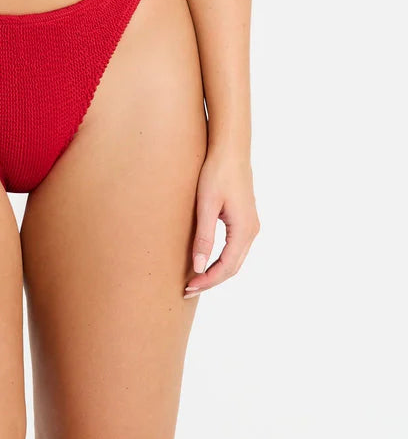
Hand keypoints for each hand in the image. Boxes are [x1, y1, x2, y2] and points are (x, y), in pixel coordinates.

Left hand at [184, 146, 259, 297]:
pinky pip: (234, 248)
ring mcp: (250, 225)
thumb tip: (199, 267)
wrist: (231, 149)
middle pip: (232, 267)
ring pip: (235, 259)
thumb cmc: (217, 173)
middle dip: (211, 280)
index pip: (226, 267)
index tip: (188, 288)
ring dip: (216, 271)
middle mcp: (251, 231)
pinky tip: (205, 260)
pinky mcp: (244, 218)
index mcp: (244, 230)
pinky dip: (221, 259)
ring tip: (194, 279)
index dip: (207, 280)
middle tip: (187, 289)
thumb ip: (204, 237)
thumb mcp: (206, 205)